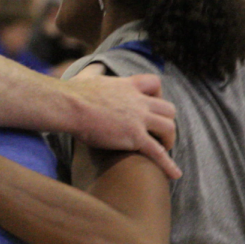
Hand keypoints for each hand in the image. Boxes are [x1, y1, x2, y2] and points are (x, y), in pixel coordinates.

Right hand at [66, 72, 181, 179]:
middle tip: (157, 132)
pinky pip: (158, 152)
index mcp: (127, 86)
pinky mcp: (135, 137)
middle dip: (166, 121)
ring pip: (169, 128)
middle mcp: (137, 101)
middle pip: (168, 108)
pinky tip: (175, 175)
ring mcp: (138, 119)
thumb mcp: (88, 77)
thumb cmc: (72, 93)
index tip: (151, 105)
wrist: (69, 106)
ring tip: (162, 149)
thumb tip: (90, 68)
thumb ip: (94, 73)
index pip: (154, 83)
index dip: (157, 94)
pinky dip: (168, 164)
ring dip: (168, 139)